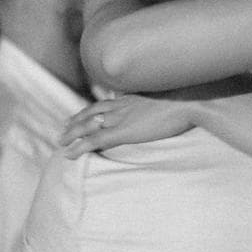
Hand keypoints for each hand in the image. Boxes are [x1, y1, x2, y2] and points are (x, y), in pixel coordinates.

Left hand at [59, 93, 195, 156]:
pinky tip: (69, 154)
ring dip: (72, 134)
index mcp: (132, 97)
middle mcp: (122, 105)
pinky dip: (79, 147)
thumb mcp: (168, 99)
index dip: (89, 111)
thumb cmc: (187, 102)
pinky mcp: (123, 131)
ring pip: (87, 126)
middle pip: (91, 113)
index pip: (104, 103)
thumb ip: (157, 104)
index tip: (78, 116)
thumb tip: (160, 109)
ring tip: (61, 143)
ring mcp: (121, 117)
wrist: (190, 102)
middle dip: (75, 122)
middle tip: (63, 130)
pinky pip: (95, 140)